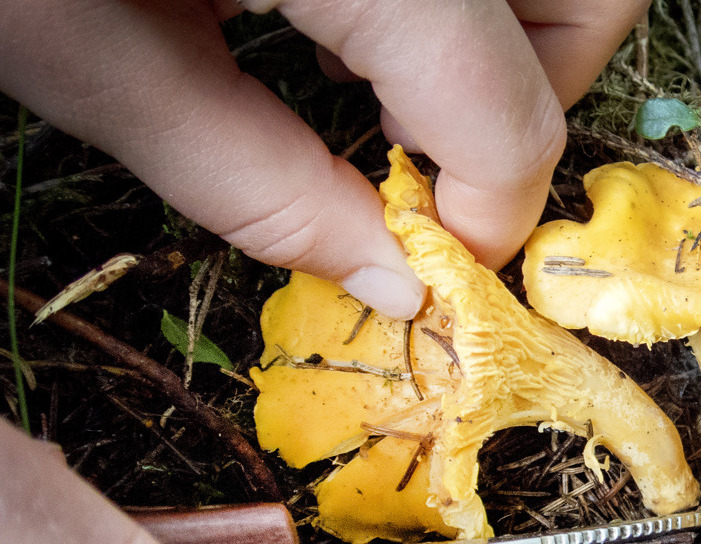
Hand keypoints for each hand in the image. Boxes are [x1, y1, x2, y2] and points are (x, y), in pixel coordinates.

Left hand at [0, 0, 646, 317]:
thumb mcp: (81, 46)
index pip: (507, 108)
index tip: (432, 259)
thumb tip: (387, 280)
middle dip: (541, 97)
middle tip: (437, 154)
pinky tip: (351, 3)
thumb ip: (251, 180)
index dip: (487, 212)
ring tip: (382, 70)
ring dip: (514, 34)